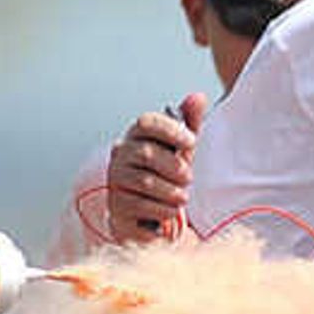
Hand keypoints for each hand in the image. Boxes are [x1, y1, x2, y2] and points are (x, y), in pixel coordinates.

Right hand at [104, 94, 205, 243]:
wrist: (152, 217)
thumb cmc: (168, 178)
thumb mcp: (182, 151)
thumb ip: (189, 125)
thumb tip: (198, 96)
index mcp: (137, 137)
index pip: (146, 122)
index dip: (170, 129)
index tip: (191, 142)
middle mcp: (120, 155)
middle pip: (147, 153)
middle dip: (175, 168)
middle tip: (188, 178)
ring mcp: (115, 180)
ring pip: (147, 182)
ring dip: (173, 192)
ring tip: (182, 197)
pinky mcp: (116, 206)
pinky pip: (143, 206)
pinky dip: (165, 211)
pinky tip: (170, 211)